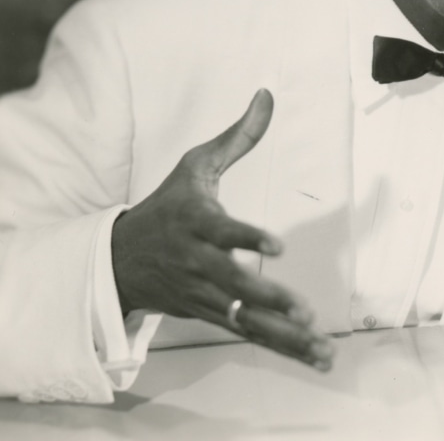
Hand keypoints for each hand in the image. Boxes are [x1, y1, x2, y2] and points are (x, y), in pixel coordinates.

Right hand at [111, 90, 332, 370]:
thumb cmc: (168, 206)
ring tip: (319, 343)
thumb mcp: (195, 166)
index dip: (248, 239)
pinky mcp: (212, 315)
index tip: (276, 246)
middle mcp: (200, 264)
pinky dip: (283, 345)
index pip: (224, 233)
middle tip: (301, 308)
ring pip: (246, 319)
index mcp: (197, 225)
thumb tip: (267, 95)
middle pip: (235, 285)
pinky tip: (317, 355)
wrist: (119, 258)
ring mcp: (206, 295)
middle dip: (268, 299)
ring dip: (284, 334)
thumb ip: (237, 136)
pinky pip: (251, 334)